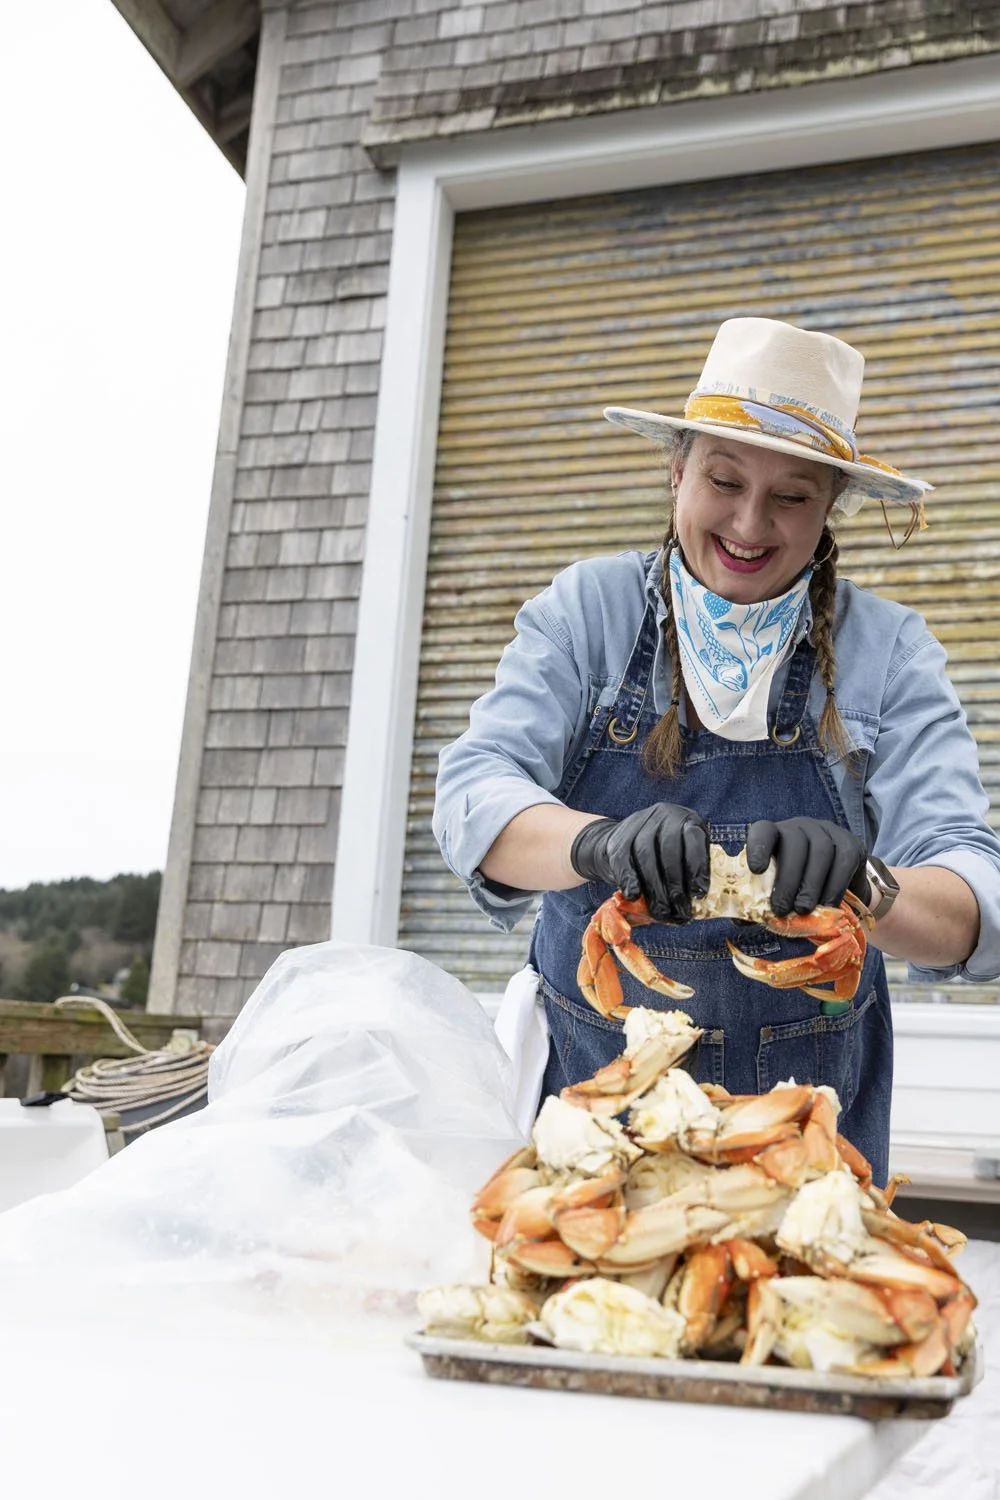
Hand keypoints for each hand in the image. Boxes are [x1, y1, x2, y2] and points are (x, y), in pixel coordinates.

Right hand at [570, 803, 710, 922]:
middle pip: (669, 850)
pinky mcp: (617, 838)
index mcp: (685, 819)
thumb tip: (699, 902)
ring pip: (646, 855)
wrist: (619, 842)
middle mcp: (663, 815)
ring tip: (661, 911)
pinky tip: (634, 896)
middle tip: (680, 910)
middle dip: (675, 884)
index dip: (697, 866)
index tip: (699, 892)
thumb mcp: (681, 856)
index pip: (694, 837)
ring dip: (655, 888)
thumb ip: (689, 871)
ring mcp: (638, 823)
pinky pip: (624, 860)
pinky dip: (630, 880)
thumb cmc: (659, 856)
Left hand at [746, 817, 866, 917]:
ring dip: (811, 885)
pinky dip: (835, 885)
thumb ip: (759, 901)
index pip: (763, 831)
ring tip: (803, 910)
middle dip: (788, 879)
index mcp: (775, 834)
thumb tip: (741, 920)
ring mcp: (826, 831)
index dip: (758, 848)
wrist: (835, 880)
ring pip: (821, 852)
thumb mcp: (776, 889)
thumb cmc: (796, 885)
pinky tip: (828, 905)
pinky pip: (844, 860)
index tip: (756, 870)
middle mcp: (800, 827)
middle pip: (794, 845)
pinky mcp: (850, 842)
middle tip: (782, 909)